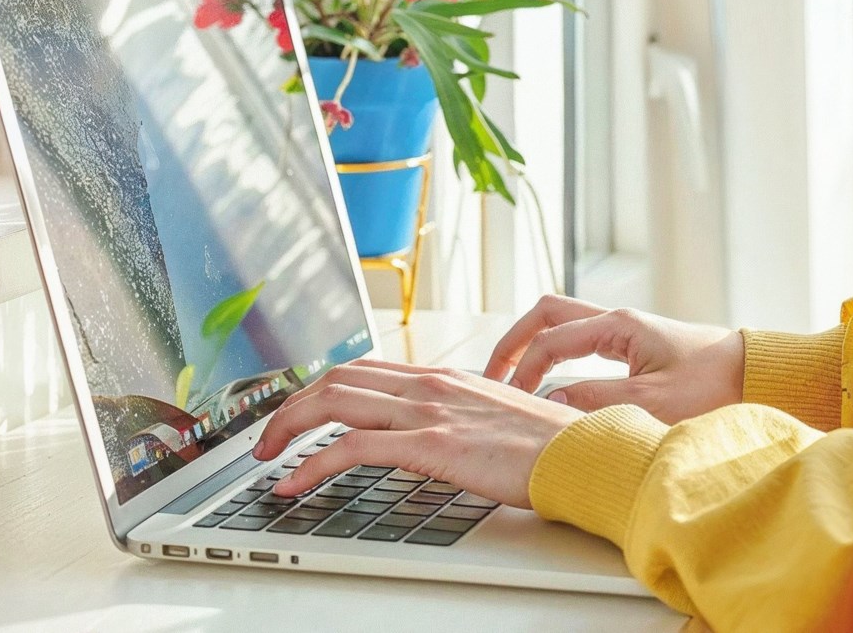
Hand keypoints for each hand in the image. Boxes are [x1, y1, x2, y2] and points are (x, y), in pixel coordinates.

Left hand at [252, 359, 583, 507]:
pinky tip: (295, 483)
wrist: (586, 452)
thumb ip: (461, 421)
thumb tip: (440, 438)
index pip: (363, 369)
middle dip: (290, 407)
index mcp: (443, 377)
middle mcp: (429, 384)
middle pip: (337, 379)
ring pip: (334, 402)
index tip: (298, 413)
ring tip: (266, 459)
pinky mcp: (430, 442)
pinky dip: (312, 464)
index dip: (320, 388)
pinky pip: (351, 447)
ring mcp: (428, 410)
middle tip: (267, 438)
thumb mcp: (495, 422)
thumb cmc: (551, 446)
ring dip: (288, 429)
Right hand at [484, 295, 746, 423]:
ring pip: (563, 323)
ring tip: (514, 378)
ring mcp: (626, 330)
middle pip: (546, 314)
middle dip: (514, 341)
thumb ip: (594, 400)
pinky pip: (581, 340)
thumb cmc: (713, 386)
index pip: (550, 340)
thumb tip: (548, 402)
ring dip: (534, 345)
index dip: (523, 370)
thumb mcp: (650, 402)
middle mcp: (617, 320)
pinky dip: (557, 354)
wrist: (756, 376)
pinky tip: (554, 381)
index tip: (511, 400)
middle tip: (491, 375)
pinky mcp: (636, 345)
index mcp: (617, 326)